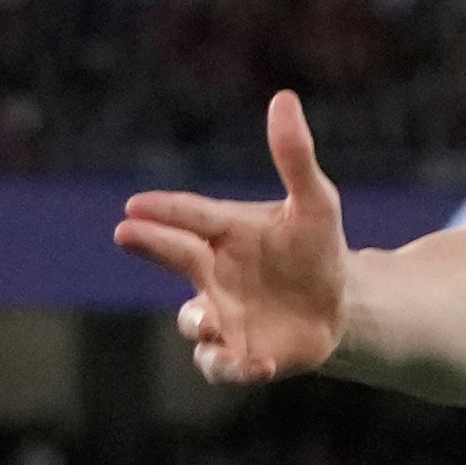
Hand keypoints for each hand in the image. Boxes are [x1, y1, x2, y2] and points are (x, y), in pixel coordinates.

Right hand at [114, 92, 353, 388]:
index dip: (163, 209)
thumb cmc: (317, 249)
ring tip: (206, 321)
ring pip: (193, 321)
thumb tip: (283, 97)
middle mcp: (213, 273)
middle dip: (150, 245)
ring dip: (196, 321)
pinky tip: (258, 366)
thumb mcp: (316, 203)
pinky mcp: (238, 353)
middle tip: (126, 233)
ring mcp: (221, 315)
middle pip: (174, 258)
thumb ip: (295, 157)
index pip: (190, 215)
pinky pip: (222, 364)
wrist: (338, 305)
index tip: (133, 205)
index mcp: (226, 232)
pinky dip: (233, 367)